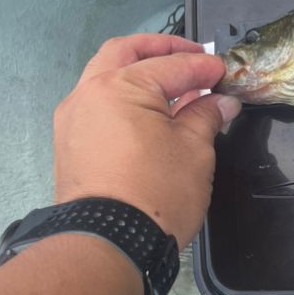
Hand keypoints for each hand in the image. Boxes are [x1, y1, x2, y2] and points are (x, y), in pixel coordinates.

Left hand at [53, 35, 240, 247]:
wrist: (107, 244)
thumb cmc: (156, 193)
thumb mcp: (195, 150)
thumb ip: (206, 116)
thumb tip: (220, 102)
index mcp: (120, 85)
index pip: (171, 66)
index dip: (203, 68)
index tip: (224, 72)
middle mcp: (89, 92)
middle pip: (125, 53)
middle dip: (160, 50)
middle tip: (192, 57)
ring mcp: (73, 117)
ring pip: (105, 77)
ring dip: (138, 73)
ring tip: (173, 87)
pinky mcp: (69, 143)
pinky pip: (98, 105)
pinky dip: (123, 99)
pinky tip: (148, 114)